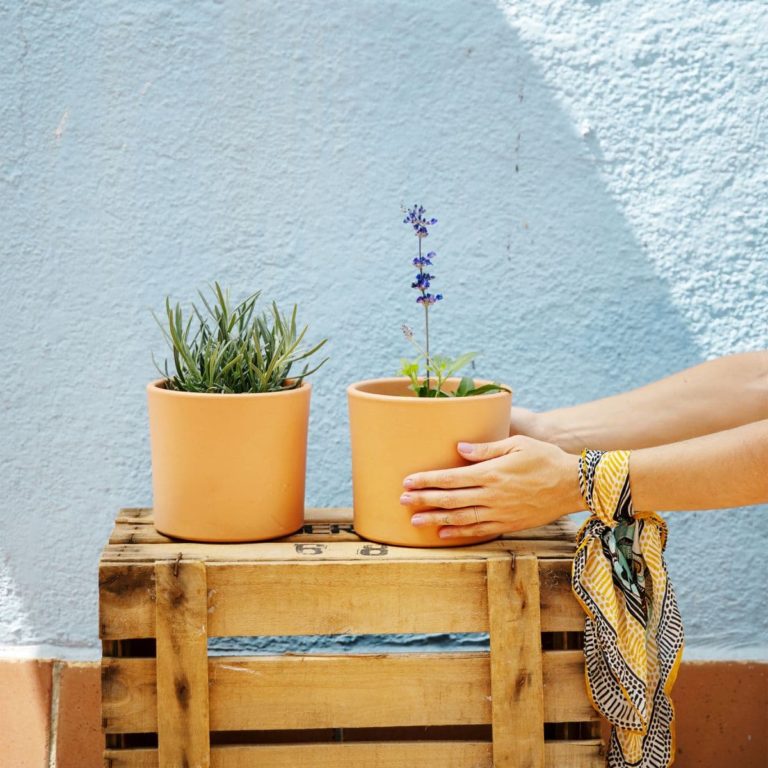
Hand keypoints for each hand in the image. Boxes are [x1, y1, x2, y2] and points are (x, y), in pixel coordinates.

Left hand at [400, 435, 583, 538]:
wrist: (573, 486)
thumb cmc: (545, 459)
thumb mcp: (516, 444)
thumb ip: (485, 449)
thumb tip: (459, 449)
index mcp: (491, 473)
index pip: (450, 478)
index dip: (427, 480)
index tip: (408, 481)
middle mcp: (491, 495)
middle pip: (450, 499)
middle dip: (423, 500)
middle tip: (402, 500)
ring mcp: (499, 512)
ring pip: (460, 518)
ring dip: (435, 519)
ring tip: (414, 520)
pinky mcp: (508, 524)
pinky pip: (478, 531)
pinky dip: (459, 532)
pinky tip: (442, 533)